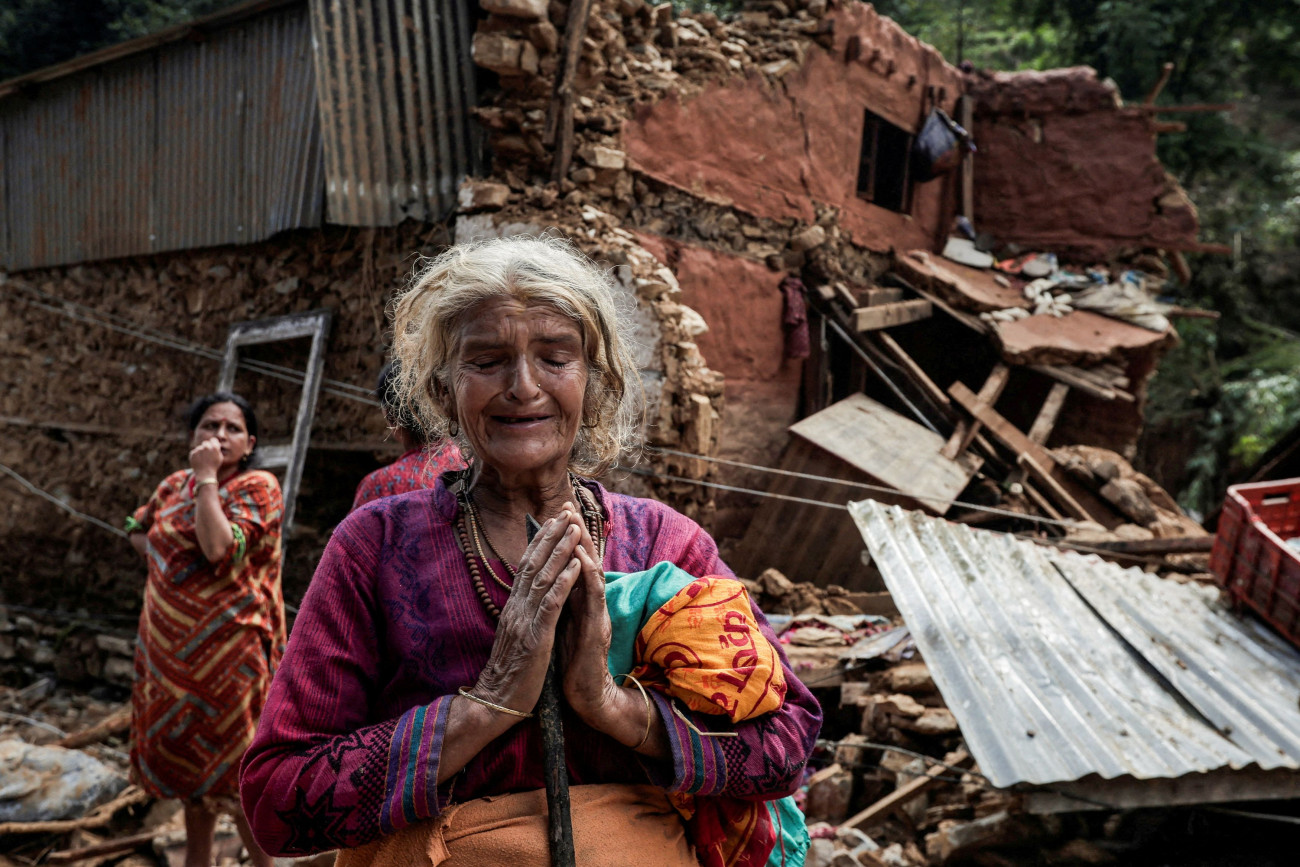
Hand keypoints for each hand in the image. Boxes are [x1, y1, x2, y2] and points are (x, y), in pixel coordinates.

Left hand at [189, 437, 222, 479]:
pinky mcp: (192, 453)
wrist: (205, 474)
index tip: (212, 446)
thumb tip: (214, 444)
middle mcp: (206, 447)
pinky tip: (199, 461)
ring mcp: (198, 450)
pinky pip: (194, 452)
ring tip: (203, 460)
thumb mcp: (219, 457)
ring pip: (199, 448)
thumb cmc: (214, 466)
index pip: (213, 439)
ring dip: (201, 452)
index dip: (213, 443)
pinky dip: (196, 455)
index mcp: (214, 447)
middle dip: (206, 446)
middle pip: (205, 442)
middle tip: (207, 454)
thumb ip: (217, 449)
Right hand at [471, 511, 583, 718]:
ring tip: (575, 530)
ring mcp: (525, 621)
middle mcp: (516, 608)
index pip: (527, 565)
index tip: (554, 520)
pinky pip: (551, 605)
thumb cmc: (511, 672)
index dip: (541, 540)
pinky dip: (564, 583)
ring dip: (561, 551)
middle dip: (552, 536)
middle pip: (534, 564)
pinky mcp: (535, 638)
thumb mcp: (516, 635)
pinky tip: (575, 566)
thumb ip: (524, 612)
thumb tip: (531, 593)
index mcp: (513, 607)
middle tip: (566, 512)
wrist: (497, 702)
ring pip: (543, 578)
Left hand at [559, 507, 619, 725]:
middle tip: (567, 506)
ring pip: (592, 572)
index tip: (556, 515)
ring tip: (574, 523)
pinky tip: (580, 557)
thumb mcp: (562, 623)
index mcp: (578, 601)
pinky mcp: (596, 628)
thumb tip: (551, 580)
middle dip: (576, 533)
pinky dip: (586, 574)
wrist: (584, 693)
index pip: (573, 564)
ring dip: (584, 546)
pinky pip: (593, 596)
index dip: (565, 539)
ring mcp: (595, 613)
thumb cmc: (572, 660)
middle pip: (584, 561)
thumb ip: (561, 601)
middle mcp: (590, 603)